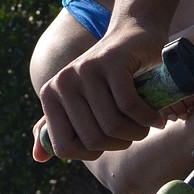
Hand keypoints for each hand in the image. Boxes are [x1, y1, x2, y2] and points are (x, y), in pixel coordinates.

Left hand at [35, 17, 168, 159]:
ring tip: (146, 123)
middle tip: (135, 131)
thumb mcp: (81, 100)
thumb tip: (37, 158)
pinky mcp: (111, 61)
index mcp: (50, 95)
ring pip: (112, 125)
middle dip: (121, 143)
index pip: (64, 148)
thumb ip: (59, 127)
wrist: (133, 35)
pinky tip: (156, 117)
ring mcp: (86, 70)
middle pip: (93, 139)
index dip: (93, 152)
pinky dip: (148, 118)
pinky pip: (129, 106)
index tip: (109, 139)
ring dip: (137, 133)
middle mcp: (62, 82)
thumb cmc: (109, 76)